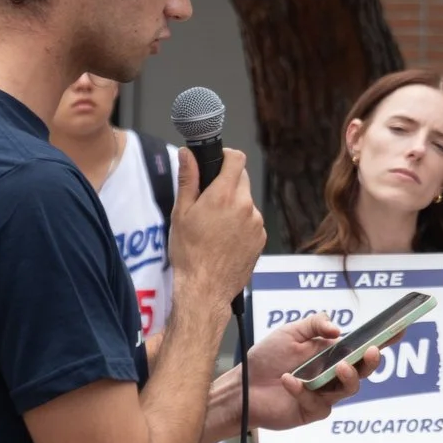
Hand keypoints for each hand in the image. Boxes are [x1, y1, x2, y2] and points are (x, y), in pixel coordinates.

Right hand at [168, 146, 265, 305]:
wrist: (205, 289)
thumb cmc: (189, 253)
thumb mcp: (181, 213)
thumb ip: (188, 179)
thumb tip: (187, 154)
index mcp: (224, 195)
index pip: (236, 158)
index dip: (226, 156)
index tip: (216, 162)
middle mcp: (245, 206)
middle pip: (242, 179)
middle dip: (226, 183)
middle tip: (208, 200)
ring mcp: (256, 223)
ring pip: (247, 202)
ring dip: (234, 205)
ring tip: (214, 226)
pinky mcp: (261, 238)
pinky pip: (252, 221)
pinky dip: (241, 224)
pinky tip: (225, 239)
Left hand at [239, 314, 373, 431]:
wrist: (241, 386)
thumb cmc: (266, 358)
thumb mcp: (290, 332)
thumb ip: (315, 323)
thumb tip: (339, 329)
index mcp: (332, 354)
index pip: (362, 346)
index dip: (383, 339)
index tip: (400, 329)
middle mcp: (332, 374)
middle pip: (363, 370)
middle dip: (372, 361)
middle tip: (371, 351)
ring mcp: (325, 394)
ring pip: (350, 389)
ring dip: (349, 376)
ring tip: (339, 366)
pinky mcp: (313, 411)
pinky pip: (319, 402)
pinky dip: (303, 389)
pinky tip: (288, 381)